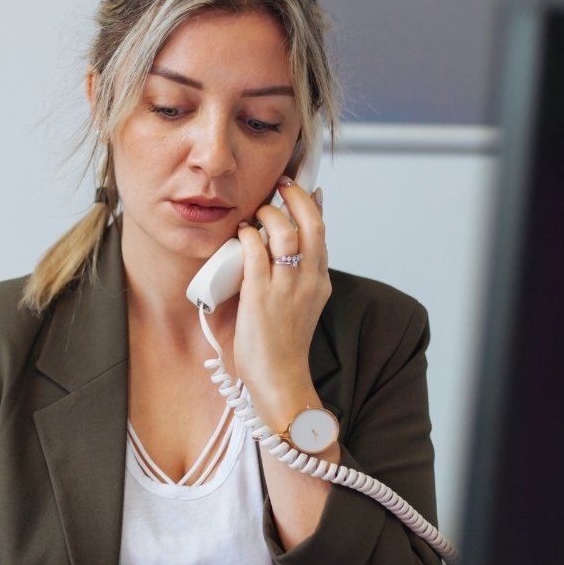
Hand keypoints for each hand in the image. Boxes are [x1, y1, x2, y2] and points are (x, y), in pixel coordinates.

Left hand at [233, 178, 330, 429]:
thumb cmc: (283, 345)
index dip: (313, 206)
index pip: (322, 233)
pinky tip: (241, 233)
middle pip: (311, 224)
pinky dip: (247, 236)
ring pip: (284, 232)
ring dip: (267, 215)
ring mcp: (286, 287)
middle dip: (296, 197)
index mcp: (319, 282)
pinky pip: (255, 252)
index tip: (306, 189)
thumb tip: (283, 248)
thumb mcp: (301, 305)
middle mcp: (308, 280)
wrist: (280, 378)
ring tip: (256, 214)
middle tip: (281, 186)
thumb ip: (296, 277)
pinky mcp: (261, 295)